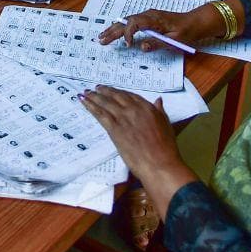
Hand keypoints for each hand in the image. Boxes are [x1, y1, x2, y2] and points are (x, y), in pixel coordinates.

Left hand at [80, 86, 197, 217]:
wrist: (159, 163)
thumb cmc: (165, 148)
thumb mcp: (166, 125)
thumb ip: (160, 111)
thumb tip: (158, 100)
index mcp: (147, 107)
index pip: (129, 95)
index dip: (118, 92)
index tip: (111, 90)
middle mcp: (133, 109)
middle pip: (115, 96)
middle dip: (104, 91)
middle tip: (96, 88)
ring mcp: (123, 118)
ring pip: (105, 103)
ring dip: (94, 96)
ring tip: (86, 93)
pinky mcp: (114, 129)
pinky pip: (100, 114)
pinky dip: (90, 106)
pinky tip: (84, 102)